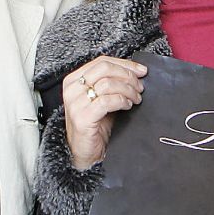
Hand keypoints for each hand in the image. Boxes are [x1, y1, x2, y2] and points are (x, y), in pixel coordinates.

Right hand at [62, 56, 147, 170]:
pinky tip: (127, 106)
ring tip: (135, 99)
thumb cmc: (96, 125)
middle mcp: (72, 89)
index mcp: (74, 80)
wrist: (86, 152)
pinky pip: (106, 101)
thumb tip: (136, 72)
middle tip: (140, 86)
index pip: (102, 62)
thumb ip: (112, 83)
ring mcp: (75, 104)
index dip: (125, 64)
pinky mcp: (82, 118)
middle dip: (127, 76)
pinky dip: (121, 101)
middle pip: (104, 69)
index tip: (141, 70)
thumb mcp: (102, 98)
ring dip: (127, 90)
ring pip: (107, 84)